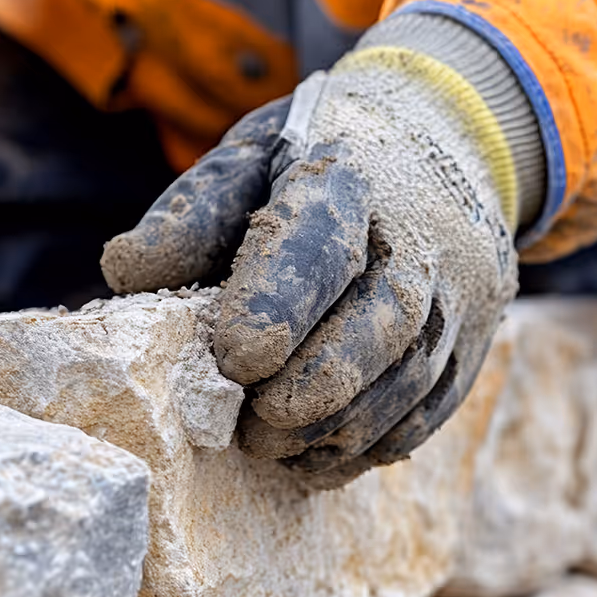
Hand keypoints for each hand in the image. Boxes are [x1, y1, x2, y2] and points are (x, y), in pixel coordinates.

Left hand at [104, 42, 525, 484]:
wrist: (443, 137)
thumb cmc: (317, 158)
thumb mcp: (250, 156)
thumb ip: (193, 214)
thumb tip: (125, 273)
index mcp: (348, 175)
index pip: (321, 238)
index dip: (279, 300)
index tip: (233, 358)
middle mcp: (419, 233)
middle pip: (389, 317)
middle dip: (320, 383)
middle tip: (254, 427)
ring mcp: (457, 291)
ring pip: (415, 373)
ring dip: (343, 426)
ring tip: (272, 448)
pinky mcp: (470, 339)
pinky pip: (433, 406)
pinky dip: (374, 443)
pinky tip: (316, 459)